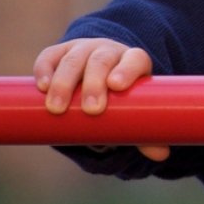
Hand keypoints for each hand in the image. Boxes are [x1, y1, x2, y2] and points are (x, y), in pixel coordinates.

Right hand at [33, 38, 169, 161]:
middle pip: (102, 60)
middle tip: (91, 109)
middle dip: (94, 84)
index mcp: (133, 61)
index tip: (117, 86)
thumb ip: (144, 130)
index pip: (135, 59)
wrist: (98, 71)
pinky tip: (41, 87)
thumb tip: (161, 153)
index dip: (127, 70)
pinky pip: (50, 57)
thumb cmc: (120, 96)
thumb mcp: (133, 109)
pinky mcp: (58, 53)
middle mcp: (108, 51)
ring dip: (64, 83)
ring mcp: (82, 50)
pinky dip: (44, 70)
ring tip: (57, 108)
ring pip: (74, 59)